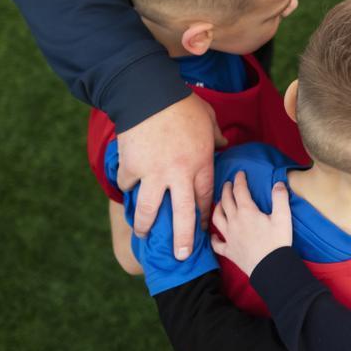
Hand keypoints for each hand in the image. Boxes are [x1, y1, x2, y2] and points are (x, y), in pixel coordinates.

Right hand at [117, 93, 225, 259]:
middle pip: (183, 214)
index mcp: (200, 163)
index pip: (204, 197)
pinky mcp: (131, 168)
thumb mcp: (208, 118)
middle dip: (183, 238)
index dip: (204, 215)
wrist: (147, 94)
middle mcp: (179, 174)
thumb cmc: (181, 104)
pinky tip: (128, 188)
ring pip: (150, 209)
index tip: (202, 228)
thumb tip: (223, 144)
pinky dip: (127, 186)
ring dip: (147, 224)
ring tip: (144, 234)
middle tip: (181, 256)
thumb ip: (216, 135)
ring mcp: (153, 174)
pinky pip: (128, 184)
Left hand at [210, 174, 291, 275]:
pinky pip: (216, 243)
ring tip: (219, 203)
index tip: (239, 173)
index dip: (239, 180)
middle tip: (227, 183)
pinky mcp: (229, 251)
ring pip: (217, 219)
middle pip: (226, 202)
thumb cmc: (277, 242)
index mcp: (247, 212)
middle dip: (226, 190)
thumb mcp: (284, 217)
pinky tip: (214, 235)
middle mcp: (234, 222)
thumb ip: (280, 198)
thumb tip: (278, 183)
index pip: (239, 191)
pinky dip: (213, 238)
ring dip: (217, 208)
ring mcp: (229, 237)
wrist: (271, 267)